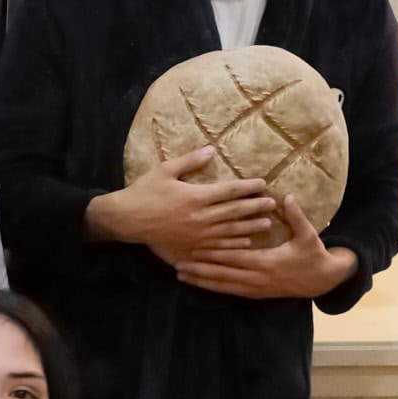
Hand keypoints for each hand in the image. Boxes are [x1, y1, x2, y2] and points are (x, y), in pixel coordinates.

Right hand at [86, 146, 276, 264]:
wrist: (126, 219)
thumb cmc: (144, 192)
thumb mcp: (165, 170)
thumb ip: (190, 161)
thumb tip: (211, 149)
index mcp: (196, 196)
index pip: (230, 190)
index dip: (249, 187)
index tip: (263, 184)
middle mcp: (200, 217)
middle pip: (235, 211)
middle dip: (256, 207)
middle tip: (271, 204)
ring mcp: (196, 236)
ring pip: (230, 232)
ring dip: (250, 228)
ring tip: (266, 225)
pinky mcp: (189, 248)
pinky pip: (216, 249)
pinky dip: (233, 246)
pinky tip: (245, 244)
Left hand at [175, 196, 358, 298]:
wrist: (322, 281)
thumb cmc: (314, 255)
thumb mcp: (309, 235)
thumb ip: (297, 217)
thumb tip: (287, 197)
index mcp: (268, 262)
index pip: (236, 257)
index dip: (215, 254)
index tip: (196, 248)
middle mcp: (258, 278)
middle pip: (223, 275)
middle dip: (200, 270)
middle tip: (178, 265)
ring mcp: (256, 289)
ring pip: (223, 286)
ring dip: (201, 281)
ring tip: (181, 275)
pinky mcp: (255, 294)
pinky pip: (230, 292)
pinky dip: (213, 287)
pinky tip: (198, 284)